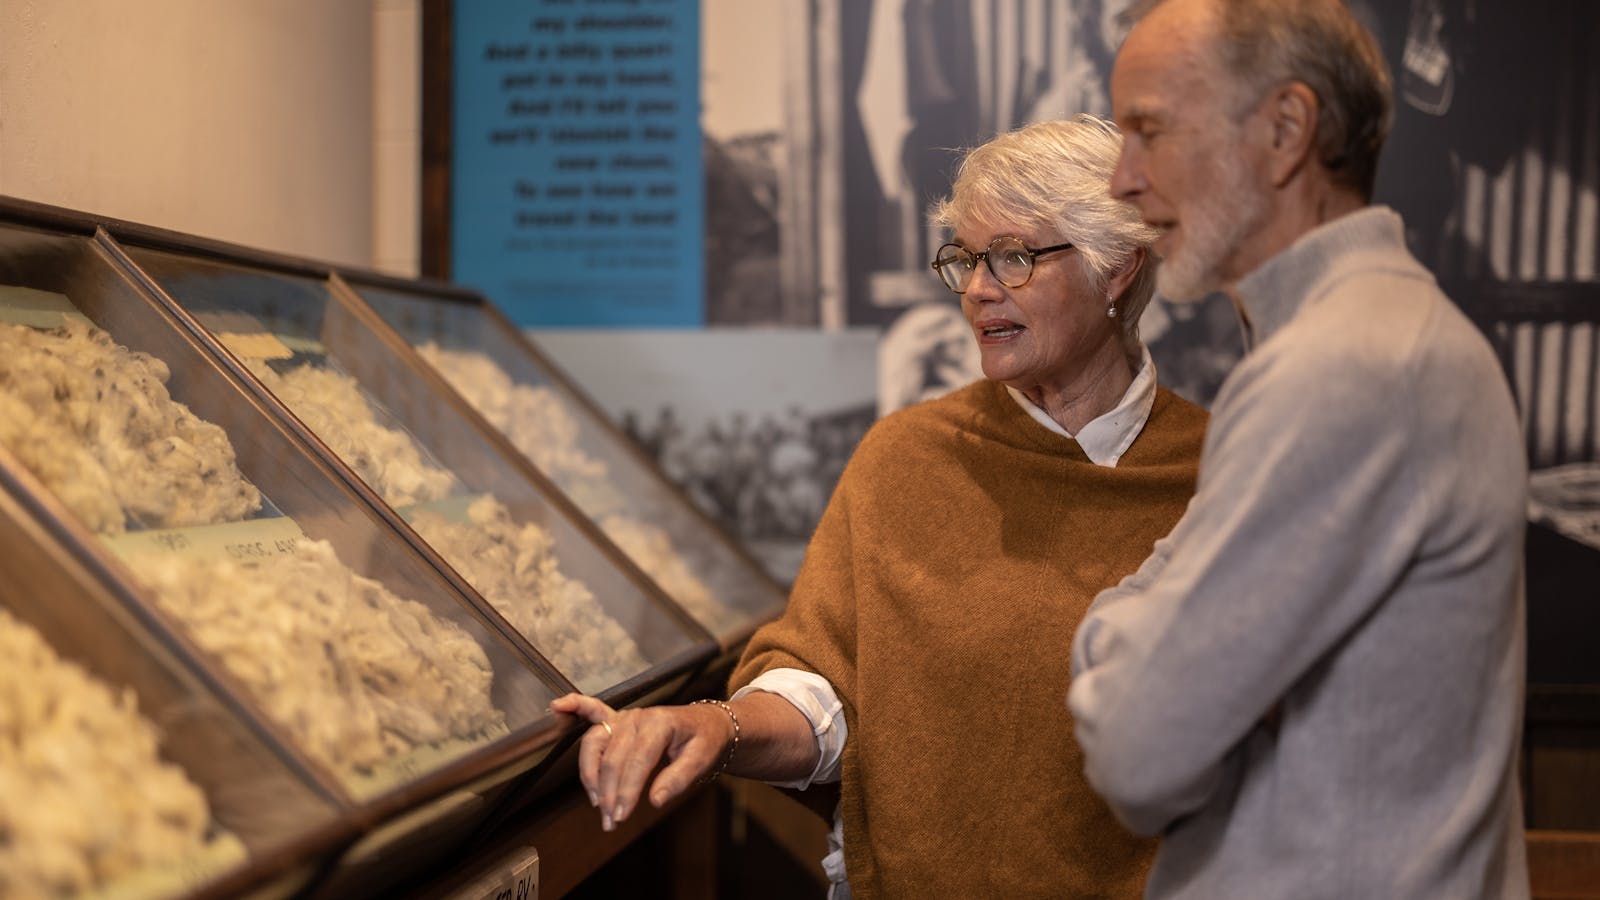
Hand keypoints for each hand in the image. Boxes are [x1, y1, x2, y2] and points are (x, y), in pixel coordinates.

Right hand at [550, 693, 735, 831]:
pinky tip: (558, 708)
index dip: (626, 790)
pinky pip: (593, 710)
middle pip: (612, 757)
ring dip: (590, 774)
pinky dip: (575, 707)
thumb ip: (679, 779)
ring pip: (595, 743)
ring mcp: (625, 717)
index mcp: (659, 723)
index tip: (621, 815)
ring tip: (596, 801)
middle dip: (609, 792)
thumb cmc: (705, 740)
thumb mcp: (703, 759)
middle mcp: (637, 717)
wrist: (709, 723)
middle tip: (611, 820)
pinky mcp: (618, 719)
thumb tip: (655, 800)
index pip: (636, 761)